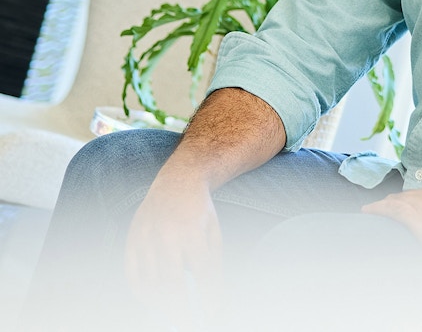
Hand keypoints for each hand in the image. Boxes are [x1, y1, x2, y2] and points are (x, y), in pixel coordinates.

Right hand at [124, 172, 222, 324]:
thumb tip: (212, 299)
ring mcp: (145, 236)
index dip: (206, 295)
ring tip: (173, 314)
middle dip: (179, 309)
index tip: (210, 314)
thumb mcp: (213, 233)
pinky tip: (153, 301)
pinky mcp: (132, 238)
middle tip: (186, 324)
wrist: (178, 180)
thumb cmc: (199, 211)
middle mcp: (166, 234)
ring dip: (161, 303)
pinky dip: (141, 292)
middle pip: (170, 282)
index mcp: (192, 230)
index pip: (201, 271)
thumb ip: (213, 266)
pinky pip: (132, 273)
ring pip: (149, 281)